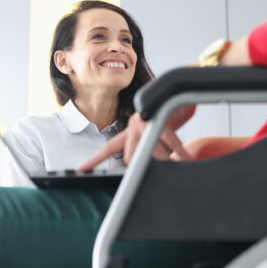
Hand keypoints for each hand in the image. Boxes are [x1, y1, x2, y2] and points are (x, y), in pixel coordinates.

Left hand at [79, 106, 195, 168]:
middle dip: (143, 166)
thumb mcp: (147, 134)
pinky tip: (186, 160)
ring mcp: (146, 122)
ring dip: (165, 162)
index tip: (81, 168)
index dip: (94, 160)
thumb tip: (140, 168)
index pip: (108, 149)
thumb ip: (141, 149)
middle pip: (131, 157)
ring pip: (151, 152)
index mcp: (127, 132)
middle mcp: (133, 127)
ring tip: (175, 168)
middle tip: (152, 174)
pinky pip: (172, 143)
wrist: (174, 93)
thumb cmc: (161, 120)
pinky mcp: (161, 119)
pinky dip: (180, 154)